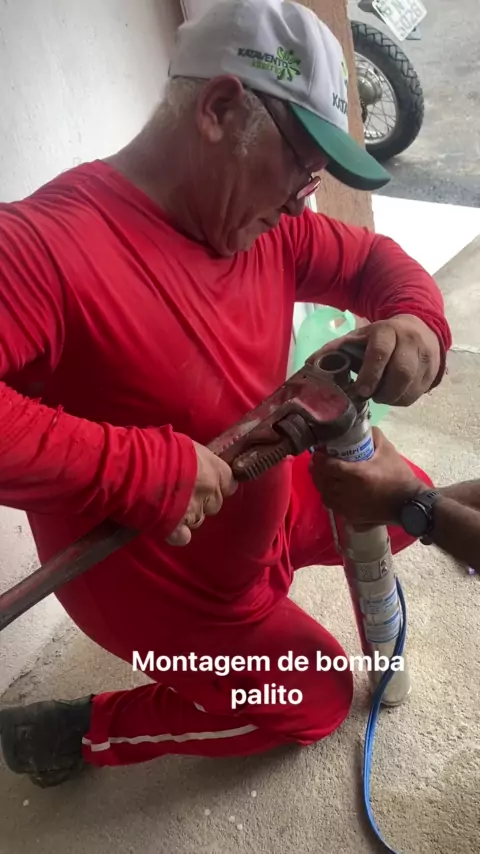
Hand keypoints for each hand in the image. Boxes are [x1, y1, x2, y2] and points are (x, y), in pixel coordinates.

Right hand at [167, 442, 237, 545]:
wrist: (135, 468)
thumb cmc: (158, 448)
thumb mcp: (184, 445)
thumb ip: (196, 459)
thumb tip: (196, 463)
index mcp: (214, 470)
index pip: (229, 482)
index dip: (218, 483)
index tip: (208, 481)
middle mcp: (209, 494)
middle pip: (214, 504)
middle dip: (201, 500)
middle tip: (182, 492)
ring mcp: (194, 513)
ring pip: (198, 520)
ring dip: (187, 515)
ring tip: (168, 505)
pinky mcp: (176, 528)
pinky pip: (183, 537)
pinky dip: (176, 533)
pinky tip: (166, 524)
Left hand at [309, 427, 425, 524]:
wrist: (409, 503)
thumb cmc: (399, 475)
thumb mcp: (388, 450)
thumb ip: (374, 436)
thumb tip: (363, 427)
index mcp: (356, 474)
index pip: (328, 466)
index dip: (319, 458)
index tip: (318, 451)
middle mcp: (347, 491)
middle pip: (322, 480)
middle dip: (317, 469)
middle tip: (318, 460)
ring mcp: (347, 506)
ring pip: (324, 493)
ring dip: (320, 482)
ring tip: (322, 474)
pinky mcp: (350, 516)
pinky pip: (331, 505)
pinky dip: (327, 495)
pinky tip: (330, 488)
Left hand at [310, 314, 440, 404]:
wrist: (418, 328)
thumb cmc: (380, 338)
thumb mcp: (358, 337)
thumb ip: (335, 349)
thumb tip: (309, 365)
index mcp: (387, 330)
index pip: (381, 352)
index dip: (370, 373)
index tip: (361, 390)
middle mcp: (410, 341)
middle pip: (401, 372)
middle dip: (383, 391)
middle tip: (371, 396)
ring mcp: (426, 356)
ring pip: (411, 386)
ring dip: (392, 398)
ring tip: (380, 395)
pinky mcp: (433, 371)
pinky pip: (417, 393)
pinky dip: (402, 399)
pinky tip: (393, 394)